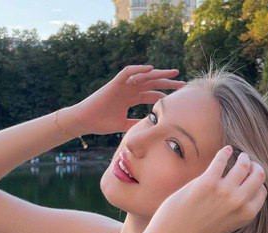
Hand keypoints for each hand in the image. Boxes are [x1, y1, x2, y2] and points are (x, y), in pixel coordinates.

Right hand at [70, 64, 185, 135]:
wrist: (85, 121)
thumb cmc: (101, 123)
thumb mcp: (123, 125)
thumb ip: (135, 123)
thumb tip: (149, 128)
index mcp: (131, 98)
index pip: (151, 94)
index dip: (165, 94)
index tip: (178, 98)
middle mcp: (128, 89)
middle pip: (151, 83)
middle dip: (166, 82)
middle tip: (182, 82)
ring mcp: (122, 85)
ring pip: (143, 76)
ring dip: (158, 73)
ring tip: (172, 73)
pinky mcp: (114, 83)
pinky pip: (127, 72)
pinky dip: (138, 69)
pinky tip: (150, 69)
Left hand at [145, 146, 267, 232]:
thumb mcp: (226, 226)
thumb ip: (236, 210)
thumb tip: (240, 188)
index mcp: (246, 215)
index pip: (262, 191)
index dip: (256, 183)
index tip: (250, 177)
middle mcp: (239, 203)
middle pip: (259, 175)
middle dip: (254, 166)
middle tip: (247, 162)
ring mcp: (224, 191)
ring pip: (244, 165)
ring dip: (242, 157)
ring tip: (238, 155)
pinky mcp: (207, 182)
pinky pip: (221, 160)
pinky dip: (225, 153)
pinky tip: (225, 151)